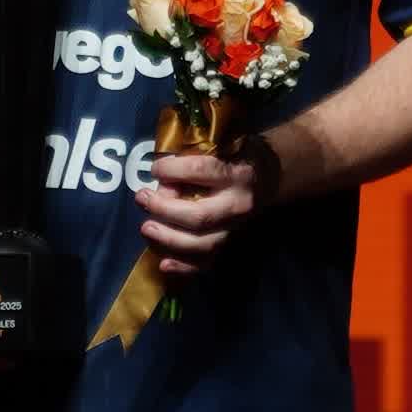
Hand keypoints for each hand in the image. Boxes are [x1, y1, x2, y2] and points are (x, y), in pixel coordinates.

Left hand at [131, 135, 275, 282]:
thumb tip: (162, 178)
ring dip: (169, 238)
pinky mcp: (229, 244)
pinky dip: (184, 266)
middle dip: (164, 209)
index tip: (155, 169)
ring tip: (147, 227)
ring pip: (201, 244)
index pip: (201, 172)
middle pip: (198, 215)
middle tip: (142, 198)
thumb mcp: (223, 145)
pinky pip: (206, 262)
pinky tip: (163, 264)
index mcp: (238, 174)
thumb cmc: (238, 156)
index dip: (173, 170)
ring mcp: (234, 229)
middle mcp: (238, 205)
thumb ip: (194, 157)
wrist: (269, 178)